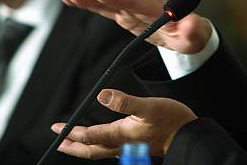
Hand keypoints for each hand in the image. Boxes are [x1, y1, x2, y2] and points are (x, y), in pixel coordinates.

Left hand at [51, 89, 196, 158]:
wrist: (188, 136)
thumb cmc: (171, 120)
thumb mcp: (148, 106)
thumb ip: (124, 102)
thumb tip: (102, 96)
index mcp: (122, 135)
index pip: (90, 136)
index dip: (73, 132)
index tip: (58, 127)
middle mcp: (122, 144)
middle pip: (91, 150)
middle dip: (73, 146)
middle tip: (58, 141)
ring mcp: (129, 147)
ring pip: (99, 150)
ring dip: (83, 147)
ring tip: (72, 142)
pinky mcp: (135, 145)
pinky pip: (109, 148)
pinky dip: (98, 145)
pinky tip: (99, 140)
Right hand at [60, 0, 211, 53]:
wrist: (189, 32)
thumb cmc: (193, 33)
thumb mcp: (195, 34)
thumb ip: (192, 28)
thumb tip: (191, 23)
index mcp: (156, 8)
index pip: (134, 3)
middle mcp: (142, 5)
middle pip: (115, 0)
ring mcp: (133, 10)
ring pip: (107, 4)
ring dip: (87, 0)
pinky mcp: (127, 16)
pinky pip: (106, 10)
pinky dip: (91, 6)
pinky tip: (73, 2)